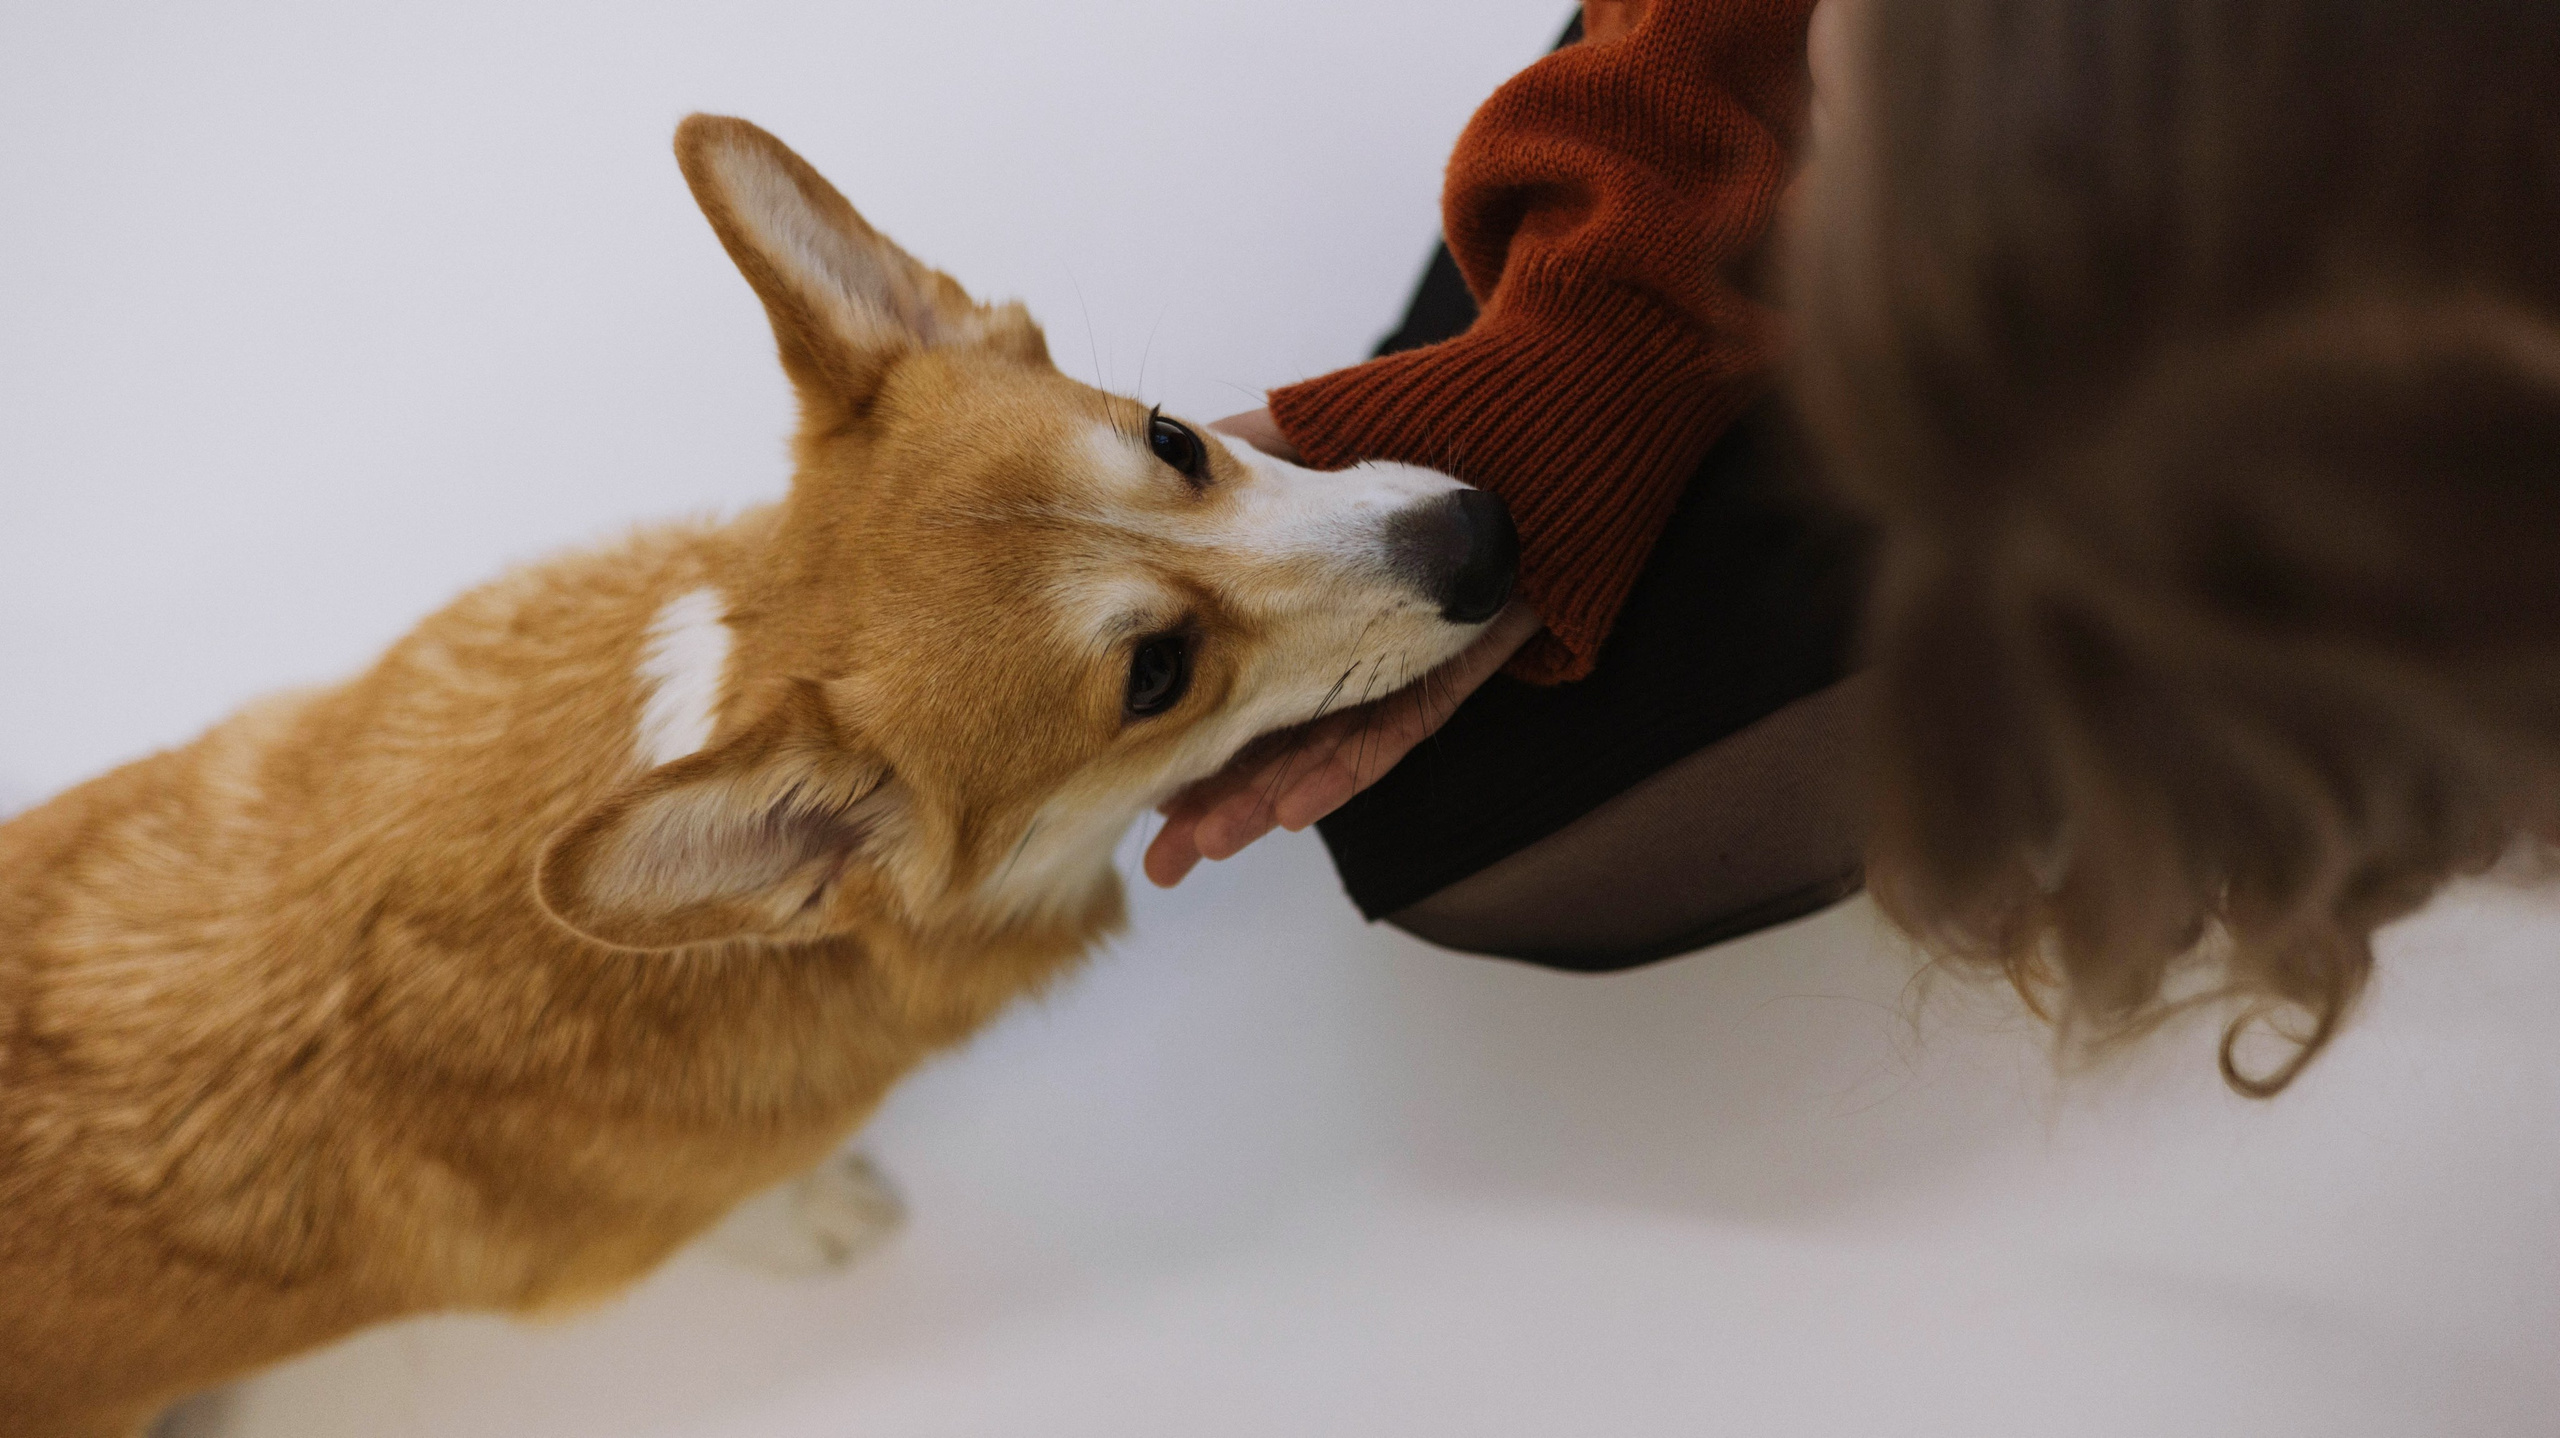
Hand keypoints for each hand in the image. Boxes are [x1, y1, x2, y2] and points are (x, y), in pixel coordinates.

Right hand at [1143, 411, 1540, 887]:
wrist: (1534, 432)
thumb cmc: (1430, 421)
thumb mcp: (1311, 433)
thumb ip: (1236, 452)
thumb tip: (1147, 451)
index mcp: (1300, 599)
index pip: (1220, 676)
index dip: (1173, 725)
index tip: (1123, 770)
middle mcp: (1341, 645)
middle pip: (1263, 738)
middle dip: (1212, 800)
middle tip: (1163, 854)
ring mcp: (1393, 666)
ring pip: (1318, 753)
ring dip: (1262, 802)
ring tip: (1209, 845)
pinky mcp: (1447, 676)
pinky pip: (1389, 737)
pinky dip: (1340, 772)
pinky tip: (1292, 810)